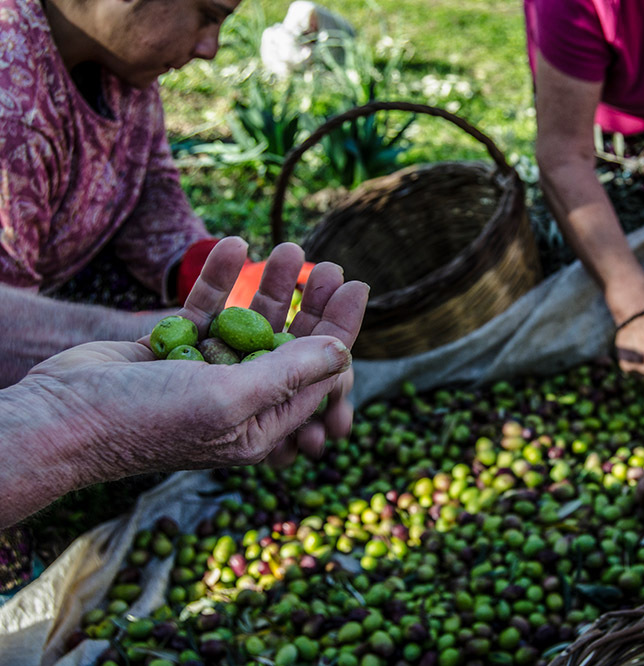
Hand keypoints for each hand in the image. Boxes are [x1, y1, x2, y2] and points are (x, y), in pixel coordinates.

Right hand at [169, 237, 367, 465]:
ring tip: (291, 248)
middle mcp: (239, 400)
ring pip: (251, 322)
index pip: (317, 377)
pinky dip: (222, 279)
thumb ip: (288, 374)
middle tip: (333, 266)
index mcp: (261, 426)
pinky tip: (236, 245)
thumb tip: (343, 352)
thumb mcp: (229, 399)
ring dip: (273, 286)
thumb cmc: (147, 419)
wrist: (60, 418)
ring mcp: (205, 372)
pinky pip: (208, 308)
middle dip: (313, 306)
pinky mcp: (173, 347)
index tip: (358, 288)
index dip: (341, 333)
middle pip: (290, 346)